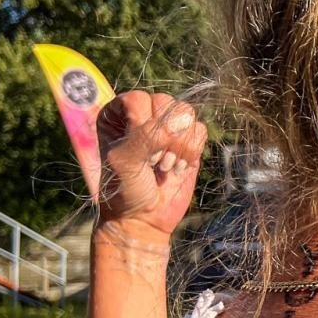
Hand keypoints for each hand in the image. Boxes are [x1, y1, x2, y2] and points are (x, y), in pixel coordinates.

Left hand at [94, 91, 207, 249]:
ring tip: (164, 166)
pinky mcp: (188, 141)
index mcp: (117, 114)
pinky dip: (192, 152)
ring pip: (186, 114)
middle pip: (166, 102)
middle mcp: (142, 115)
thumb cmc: (124, 190)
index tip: (136, 151)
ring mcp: (167, 127)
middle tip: (152, 161)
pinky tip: (178, 168)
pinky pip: (200, 130)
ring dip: (179, 146)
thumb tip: (175, 125)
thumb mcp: (124, 162)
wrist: (144, 218)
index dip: (143, 125)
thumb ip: (144, 137)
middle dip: (163, 137)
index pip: (139, 99)